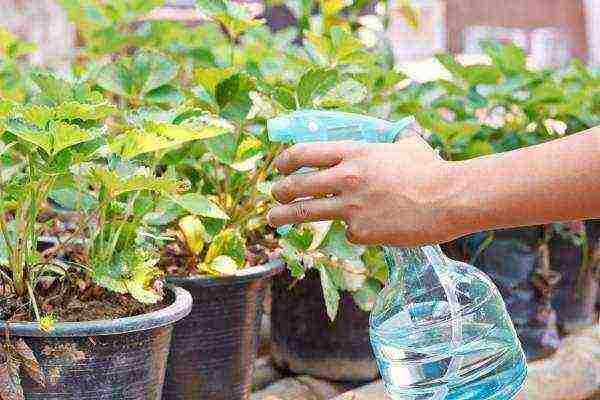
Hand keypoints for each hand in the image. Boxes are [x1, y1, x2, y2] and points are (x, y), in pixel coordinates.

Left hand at [267, 133, 459, 246]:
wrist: (450, 199)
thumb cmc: (431, 170)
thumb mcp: (407, 145)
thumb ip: (393, 138)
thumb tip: (400, 130)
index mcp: (353, 152)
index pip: (303, 153)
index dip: (285, 161)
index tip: (280, 168)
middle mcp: (345, 177)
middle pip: (296, 186)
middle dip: (279, 191)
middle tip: (274, 195)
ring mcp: (350, 206)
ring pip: (305, 212)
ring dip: (283, 216)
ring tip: (272, 219)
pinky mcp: (361, 231)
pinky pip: (349, 232)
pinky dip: (355, 231)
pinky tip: (374, 227)